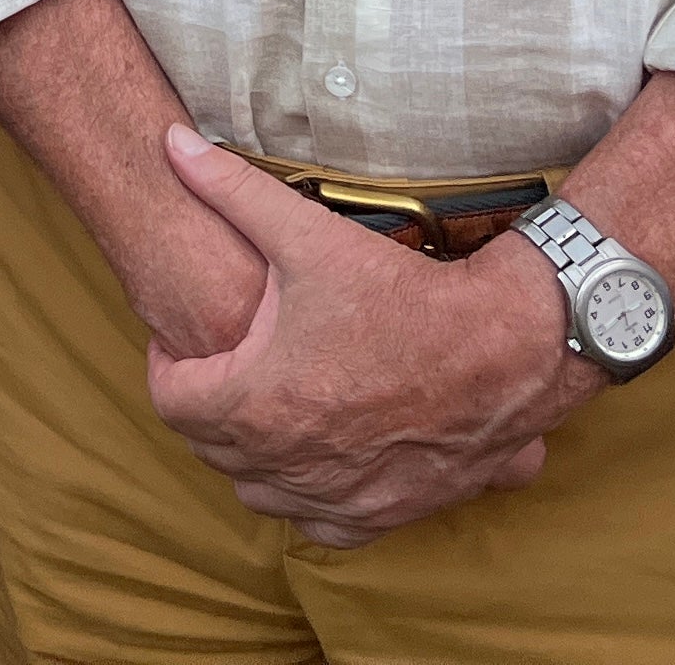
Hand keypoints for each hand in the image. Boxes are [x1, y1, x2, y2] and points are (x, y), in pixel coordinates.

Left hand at [139, 129, 587, 548]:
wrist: (506, 347)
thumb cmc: (404, 294)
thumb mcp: (308, 233)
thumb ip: (231, 190)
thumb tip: (173, 146)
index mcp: (258, 404)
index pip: (172, 402)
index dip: (168, 364)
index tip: (184, 340)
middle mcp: (291, 465)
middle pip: (210, 449)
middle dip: (207, 404)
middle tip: (225, 361)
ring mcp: (340, 498)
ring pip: (260, 494)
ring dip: (250, 455)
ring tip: (265, 402)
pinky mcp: (386, 514)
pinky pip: (323, 527)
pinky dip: (309, 497)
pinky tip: (319, 455)